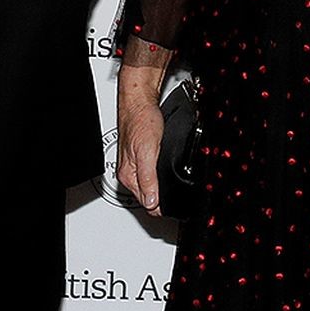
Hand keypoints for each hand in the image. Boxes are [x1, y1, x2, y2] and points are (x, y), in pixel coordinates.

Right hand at [115, 62, 166, 215]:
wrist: (141, 102)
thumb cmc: (141, 121)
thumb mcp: (148, 152)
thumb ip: (149, 178)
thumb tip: (152, 202)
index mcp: (129, 176)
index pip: (148, 205)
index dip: (163, 208)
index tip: (176, 207)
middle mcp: (130, 173)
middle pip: (149, 199)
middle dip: (164, 200)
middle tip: (180, 200)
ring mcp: (135, 166)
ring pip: (151, 188)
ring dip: (162, 189)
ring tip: (176, 188)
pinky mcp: (142, 158)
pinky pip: (152, 176)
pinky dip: (161, 177)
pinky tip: (167, 172)